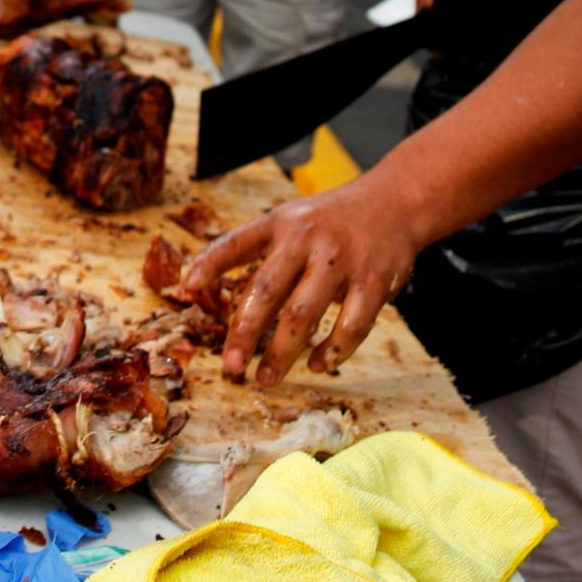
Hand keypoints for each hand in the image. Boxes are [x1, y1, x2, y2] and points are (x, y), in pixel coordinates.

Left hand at [184, 178, 421, 385]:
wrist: (394, 203)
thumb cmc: (330, 221)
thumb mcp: (287, 220)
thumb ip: (247, 247)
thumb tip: (193, 281)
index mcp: (281, 224)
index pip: (238, 241)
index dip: (210, 262)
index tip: (186, 288)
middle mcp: (308, 239)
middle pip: (268, 290)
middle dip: (245, 332)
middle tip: (231, 366)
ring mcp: (343, 261)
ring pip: (304, 315)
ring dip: (282, 353)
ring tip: (266, 378)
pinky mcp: (374, 281)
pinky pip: (351, 326)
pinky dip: (333, 351)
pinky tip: (319, 364)